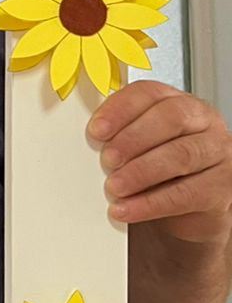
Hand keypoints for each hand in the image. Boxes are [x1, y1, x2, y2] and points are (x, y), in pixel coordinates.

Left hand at [90, 81, 231, 243]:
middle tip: (106, 160)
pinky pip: (186, 193)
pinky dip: (151, 203)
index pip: (150, 93)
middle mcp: (203, 122)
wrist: (188, 209)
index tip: (96, 130)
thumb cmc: (157, 170)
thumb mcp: (138, 147)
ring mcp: (218, 152)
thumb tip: (84, 141)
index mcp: (177, 102)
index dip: (121, 109)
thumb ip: (118, 136)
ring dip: (140, 172)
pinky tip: (127, 208)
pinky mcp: (223, 186)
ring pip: (181, 155)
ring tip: (113, 187)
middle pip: (171, 118)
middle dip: (133, 139)